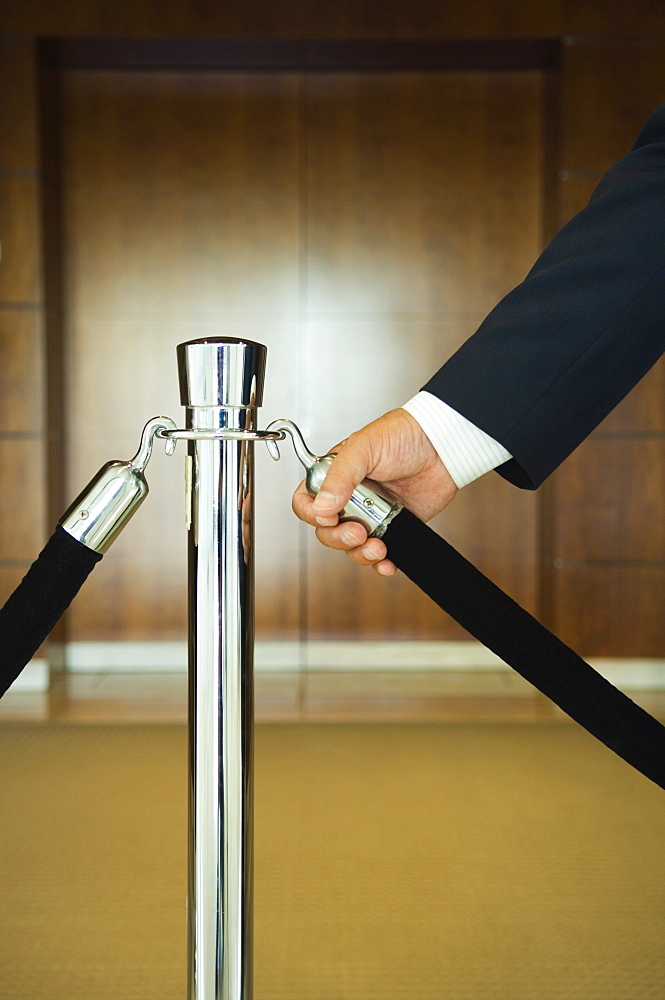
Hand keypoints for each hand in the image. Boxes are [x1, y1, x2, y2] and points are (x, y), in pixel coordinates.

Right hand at [292, 408, 457, 574]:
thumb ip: (340, 475)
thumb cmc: (403, 435)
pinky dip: (380, 563)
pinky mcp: (392, 527)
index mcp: (334, 476)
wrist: (442, 447)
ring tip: (378, 546)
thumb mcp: (364, 447)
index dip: (311, 513)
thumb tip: (323, 505)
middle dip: (339, 538)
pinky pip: (379, 554)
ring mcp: (370, 515)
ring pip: (351, 546)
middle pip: (327, 531)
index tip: (328, 516)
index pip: (307, 501)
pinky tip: (387, 561)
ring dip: (360, 553)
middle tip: (358, 532)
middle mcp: (349, 497)